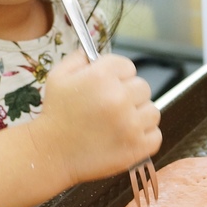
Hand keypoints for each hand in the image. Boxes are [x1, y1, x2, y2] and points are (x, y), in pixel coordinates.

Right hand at [32, 52, 161, 184]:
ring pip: (152, 111)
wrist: (51, 154)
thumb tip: (93, 53)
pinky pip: (156, 135)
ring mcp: (131, 124)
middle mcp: (119, 97)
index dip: (118, 76)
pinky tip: (127, 138)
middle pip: (143, 87)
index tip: (109, 87)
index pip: (128, 66)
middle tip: (112, 108)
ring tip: (119, 124)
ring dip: (139, 116)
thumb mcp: (58, 77)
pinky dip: (145, 138)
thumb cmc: (55, 115)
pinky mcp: (137, 147)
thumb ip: (78, 58)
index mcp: (101, 76)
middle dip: (129, 95)